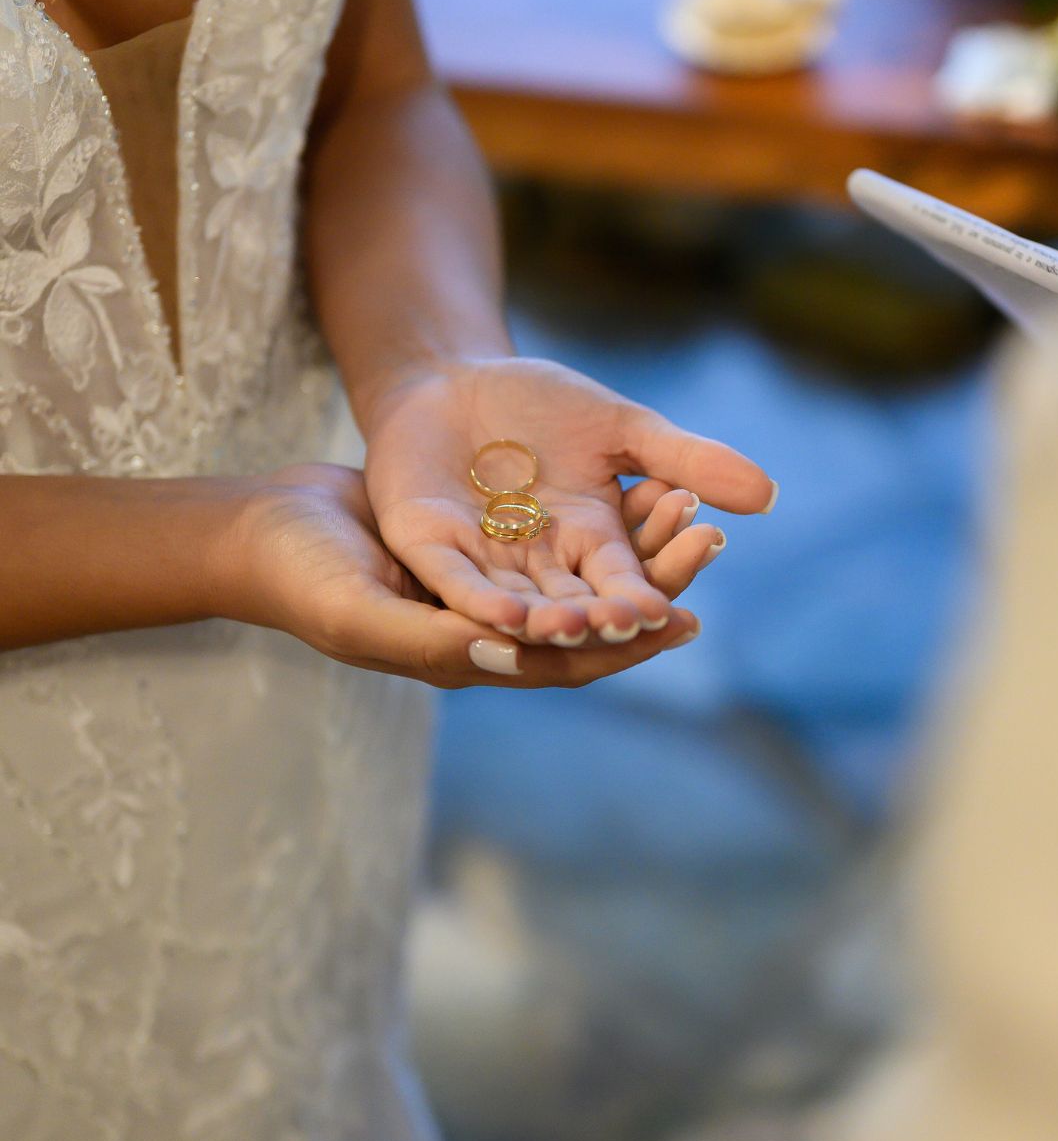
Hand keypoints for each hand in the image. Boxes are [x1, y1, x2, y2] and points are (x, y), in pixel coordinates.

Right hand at [225, 464, 709, 686]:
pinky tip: (634, 480)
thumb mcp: (360, 613)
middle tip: (708, 543)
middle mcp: (491, 627)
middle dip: (649, 583)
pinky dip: (595, 509)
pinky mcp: (483, 536)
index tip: (684, 615)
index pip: (568, 660)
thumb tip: (519, 653)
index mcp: (470, 657)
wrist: (266, 526)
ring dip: (632, 541)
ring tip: (686, 505)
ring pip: (578, 567)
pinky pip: (556, 525)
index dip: (625, 642)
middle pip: (589, 613)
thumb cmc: (303, 578)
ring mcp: (488, 580)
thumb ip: (434, 639)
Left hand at [362, 357, 775, 644]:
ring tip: (573, 627)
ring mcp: (483, 563)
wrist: (451, 375)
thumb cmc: (538, 402)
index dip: (653, 591)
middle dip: (603, 615)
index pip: (630, 578)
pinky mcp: (428, 547)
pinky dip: (481, 602)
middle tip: (632, 620)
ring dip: (546, 622)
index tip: (679, 608)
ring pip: (521, 607)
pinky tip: (507, 615)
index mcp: (592, 544)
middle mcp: (542, 568)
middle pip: (581, 605)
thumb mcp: (621, 426)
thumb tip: (768, 495)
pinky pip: (456, 584)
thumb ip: (686, 459)